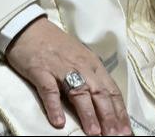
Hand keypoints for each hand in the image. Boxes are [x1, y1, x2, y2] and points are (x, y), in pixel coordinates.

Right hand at [5, 17, 129, 135]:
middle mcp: (81, 66)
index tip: (126, 132)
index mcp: (92, 64)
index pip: (111, 90)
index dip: (120, 112)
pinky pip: (49, 90)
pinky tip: (59, 122)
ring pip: (78, 93)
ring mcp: (60, 68)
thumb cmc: (55, 45)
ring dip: (88, 114)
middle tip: (116, 136)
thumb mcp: (79, 58)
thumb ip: (91, 78)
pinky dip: (55, 106)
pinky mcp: (40, 71)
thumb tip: (104, 105)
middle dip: (109, 117)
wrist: (28, 27)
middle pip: (99, 93)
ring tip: (94, 133)